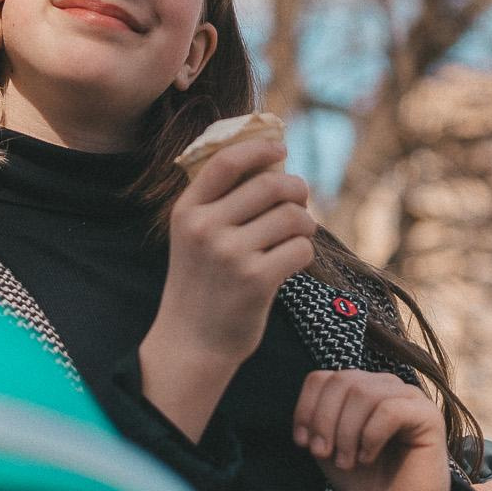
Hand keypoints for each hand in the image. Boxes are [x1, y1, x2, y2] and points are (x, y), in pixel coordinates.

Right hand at [138, 135, 316, 440]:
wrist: (193, 341)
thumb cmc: (202, 283)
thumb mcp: (193, 236)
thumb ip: (219, 200)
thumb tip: (271, 159)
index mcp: (186, 211)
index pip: (227, 161)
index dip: (260, 149)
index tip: (281, 150)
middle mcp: (205, 228)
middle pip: (271, 185)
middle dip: (297, 189)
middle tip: (301, 201)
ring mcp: (230, 254)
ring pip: (293, 217)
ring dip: (305, 225)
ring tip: (295, 238)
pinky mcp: (256, 280)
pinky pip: (301, 249)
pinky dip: (303, 254)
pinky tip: (290, 264)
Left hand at [292, 369, 462, 490]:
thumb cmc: (365, 482)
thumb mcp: (328, 446)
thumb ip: (318, 419)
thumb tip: (308, 406)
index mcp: (361, 389)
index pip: (323, 378)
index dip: (306, 408)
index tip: (302, 443)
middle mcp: (386, 386)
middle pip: (342, 381)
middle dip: (324, 420)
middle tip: (323, 454)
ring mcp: (410, 398)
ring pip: (364, 392)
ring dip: (346, 431)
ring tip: (347, 462)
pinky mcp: (429, 416)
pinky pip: (390, 410)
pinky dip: (371, 436)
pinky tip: (368, 458)